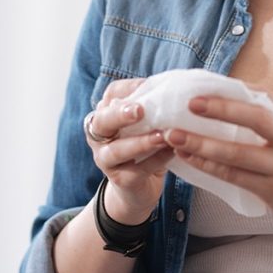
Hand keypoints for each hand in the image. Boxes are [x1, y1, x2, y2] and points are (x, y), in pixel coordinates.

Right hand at [85, 78, 173, 223]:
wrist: (138, 188)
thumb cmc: (144, 147)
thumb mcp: (145, 124)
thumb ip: (152, 106)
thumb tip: (174, 85)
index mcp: (105, 115)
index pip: (110, 95)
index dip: (127, 89)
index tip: (148, 85)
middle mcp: (98, 136)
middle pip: (102, 122)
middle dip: (120, 115)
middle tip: (140, 110)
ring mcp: (105, 160)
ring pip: (117, 150)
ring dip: (140, 142)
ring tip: (162, 136)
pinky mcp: (120, 180)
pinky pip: (137, 170)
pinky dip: (156, 160)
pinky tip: (171, 152)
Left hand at [165, 93, 272, 245]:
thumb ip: (269, 117)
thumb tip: (224, 96)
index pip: (264, 96)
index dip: (233, 90)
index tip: (204, 86)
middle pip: (255, 118)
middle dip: (220, 109)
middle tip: (190, 104)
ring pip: (237, 153)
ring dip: (202, 144)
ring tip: (175, 136)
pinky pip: (233, 176)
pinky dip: (208, 166)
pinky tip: (189, 159)